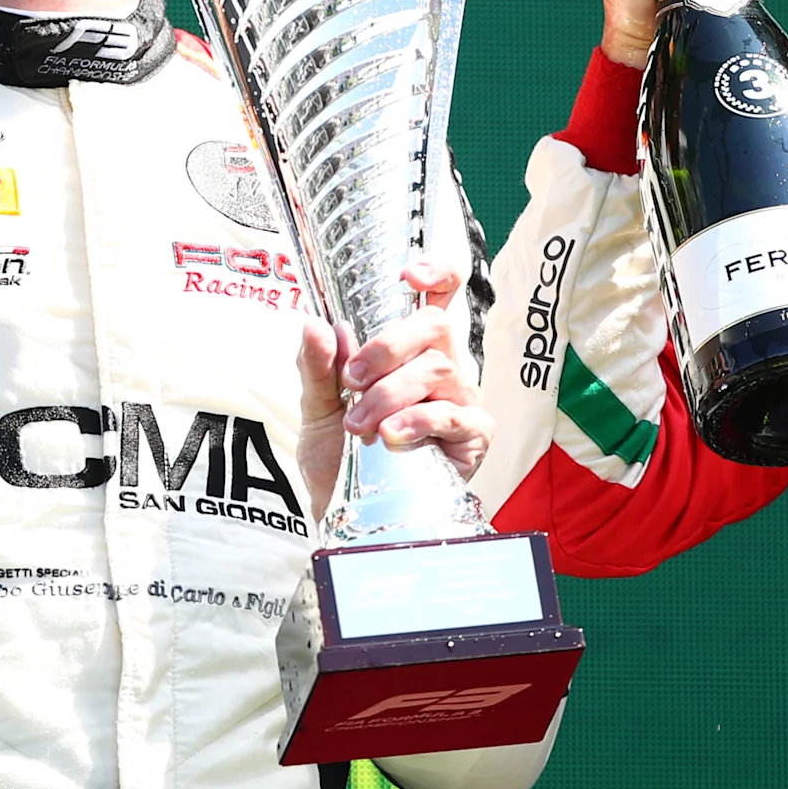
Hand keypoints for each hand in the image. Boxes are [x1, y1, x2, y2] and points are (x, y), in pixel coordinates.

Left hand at [295, 260, 490, 517]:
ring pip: (436, 369)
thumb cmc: (341, 458)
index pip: (438, 298)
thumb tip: (316, 324)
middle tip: (352, 379)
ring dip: (389, 394)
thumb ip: (317, 367)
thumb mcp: (315, 409)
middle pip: (434, 325)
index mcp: (408, 352)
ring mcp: (460, 400)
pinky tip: (391, 436)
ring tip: (358, 426)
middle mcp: (440, 367)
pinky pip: (453, 414)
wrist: (347, 515)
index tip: (408, 272)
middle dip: (388, 345)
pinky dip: (417, 421)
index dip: (436, 273)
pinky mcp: (472, 436)